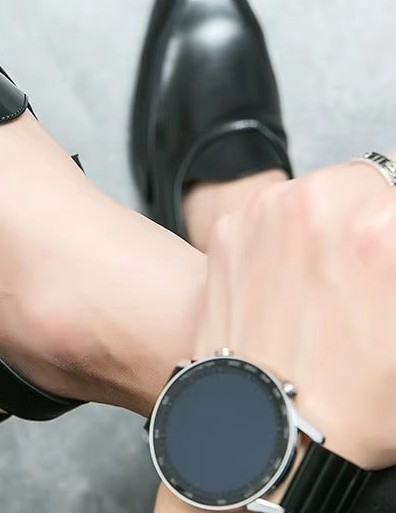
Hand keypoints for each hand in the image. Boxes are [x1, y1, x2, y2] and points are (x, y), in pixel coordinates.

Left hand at [194, 160, 395, 469]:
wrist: (265, 427)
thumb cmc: (353, 399)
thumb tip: (390, 244)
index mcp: (382, 228)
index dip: (394, 233)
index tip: (387, 256)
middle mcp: (321, 203)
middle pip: (371, 182)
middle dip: (377, 217)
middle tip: (371, 265)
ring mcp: (266, 210)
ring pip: (320, 192)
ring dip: (332, 219)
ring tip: (330, 277)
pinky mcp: (229, 226)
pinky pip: (273, 213)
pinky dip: (285, 235)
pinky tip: (290, 282)